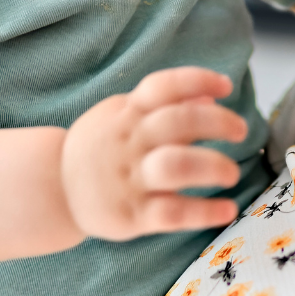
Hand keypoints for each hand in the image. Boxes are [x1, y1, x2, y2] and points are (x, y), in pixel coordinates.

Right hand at [61, 67, 248, 240]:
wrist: (53, 187)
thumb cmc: (100, 147)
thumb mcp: (123, 115)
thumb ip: (166, 106)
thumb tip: (211, 97)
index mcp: (128, 112)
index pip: (163, 86)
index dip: (197, 81)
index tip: (226, 86)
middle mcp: (130, 141)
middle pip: (177, 122)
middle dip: (217, 123)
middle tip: (241, 131)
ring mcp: (130, 178)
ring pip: (175, 167)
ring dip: (211, 166)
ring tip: (231, 173)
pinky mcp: (132, 215)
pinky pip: (172, 213)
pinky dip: (204, 212)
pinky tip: (227, 210)